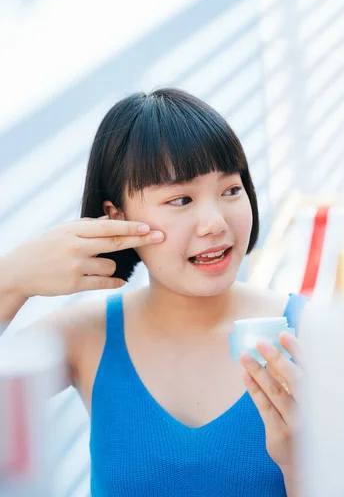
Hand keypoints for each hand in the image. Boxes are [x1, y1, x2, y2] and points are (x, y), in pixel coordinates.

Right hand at [3, 216, 164, 298]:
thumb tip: (110, 221)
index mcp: (74, 230)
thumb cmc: (43, 247)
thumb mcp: (62, 230)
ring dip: (111, 267)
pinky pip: (104, 283)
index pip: (108, 227)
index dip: (130, 227)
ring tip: (94, 266)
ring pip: (110, 266)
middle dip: (140, 240)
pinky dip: (114, 282)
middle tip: (160, 237)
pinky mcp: (74, 285)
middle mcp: (76, 246)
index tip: (148, 226)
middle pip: (115, 243)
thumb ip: (86, 226)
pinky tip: (119, 281)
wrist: (19, 271)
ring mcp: (76, 266)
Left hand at [239, 332, 302, 472]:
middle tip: (260, 343)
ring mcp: (297, 423)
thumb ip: (295, 381)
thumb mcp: (306, 403)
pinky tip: (245, 376)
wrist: (305, 466)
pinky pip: (264, 408)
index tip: (283, 335)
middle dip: (278, 358)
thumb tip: (276, 354)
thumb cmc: (305, 425)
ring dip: (259, 371)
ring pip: (276, 392)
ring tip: (244, 356)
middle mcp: (312, 410)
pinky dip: (254, 390)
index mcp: (321, 397)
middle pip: (296, 380)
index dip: (298, 350)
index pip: (311, 369)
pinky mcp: (280, 434)